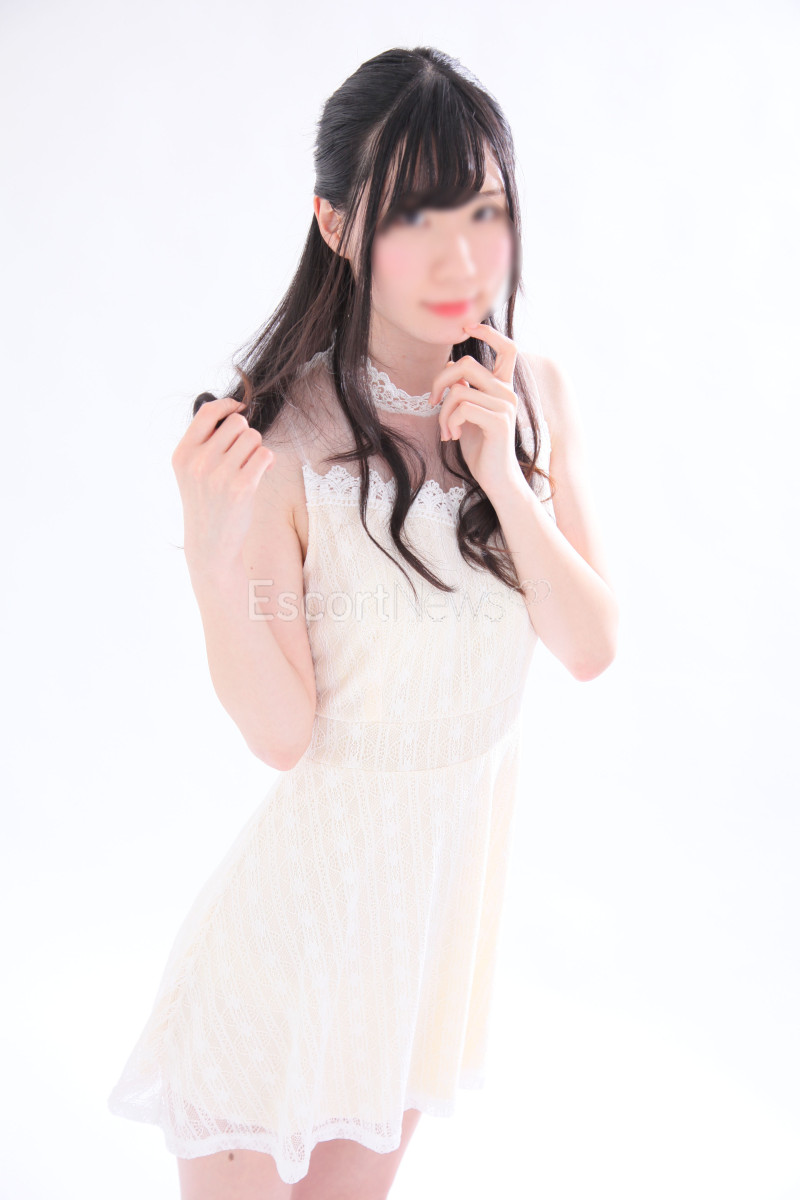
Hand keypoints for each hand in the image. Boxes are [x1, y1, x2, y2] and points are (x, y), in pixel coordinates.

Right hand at [171, 395, 274, 578]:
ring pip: (253, 437)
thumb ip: (205, 443)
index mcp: (183, 454)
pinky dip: (268, 462)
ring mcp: (219, 475)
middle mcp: (198, 462)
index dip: (228, 405)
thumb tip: (235, 411)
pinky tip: (262, 473)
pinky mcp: (241, 488)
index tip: (240, 408)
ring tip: (252, 466)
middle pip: (237, 422)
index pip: (207, 412)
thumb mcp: (192, 471)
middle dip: (246, 434)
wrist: (211, 544)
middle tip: (245, 454)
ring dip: (257, 449)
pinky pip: (265, 455)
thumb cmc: (207, 503)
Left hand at [428, 322, 522, 498]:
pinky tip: (452, 436)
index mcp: (502, 387)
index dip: (487, 333)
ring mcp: (505, 406)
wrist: (497, 478)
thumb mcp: (468, 414)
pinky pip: (462, 407)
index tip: (467, 326)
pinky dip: (449, 421)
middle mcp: (507, 392)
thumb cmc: (481, 447)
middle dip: (440, 381)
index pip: (507, 348)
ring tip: (445, 429)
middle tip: (432, 401)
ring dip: (442, 411)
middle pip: (466, 364)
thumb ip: (463, 390)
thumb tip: (450, 369)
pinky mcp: (498, 421)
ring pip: (459, 389)